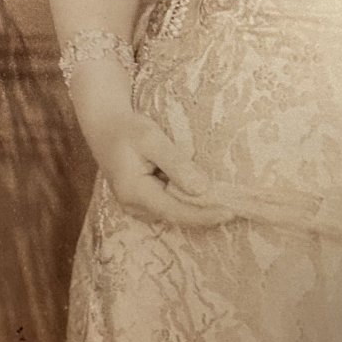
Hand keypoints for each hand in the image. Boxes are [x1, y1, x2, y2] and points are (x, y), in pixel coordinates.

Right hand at [89, 107, 235, 228]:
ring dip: (197, 210)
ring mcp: (136, 207)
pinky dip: (186, 203)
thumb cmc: (128, 128)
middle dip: (204, 215)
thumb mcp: (152, 139)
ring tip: (225, 203)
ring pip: (173, 213)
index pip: (175, 211)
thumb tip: (202, 189)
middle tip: (236, 209)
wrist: (105, 125)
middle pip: (176, 216)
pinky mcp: (141, 202)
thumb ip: (176, 163)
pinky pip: (168, 206)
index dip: (204, 215)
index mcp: (134, 192)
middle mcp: (134, 206)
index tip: (230, 212)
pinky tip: (204, 196)